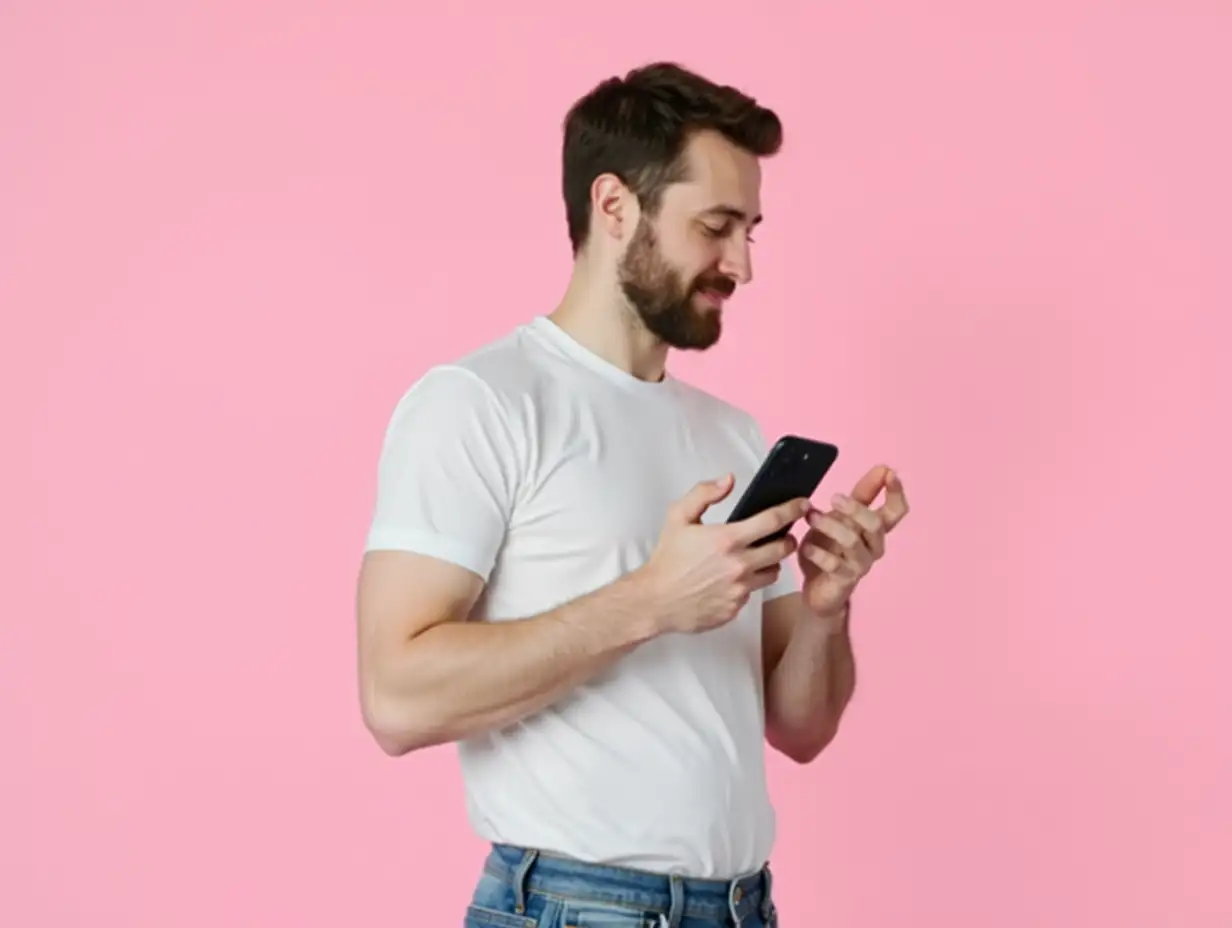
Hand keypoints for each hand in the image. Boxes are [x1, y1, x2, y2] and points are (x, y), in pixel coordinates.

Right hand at [639, 474, 808, 634]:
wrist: (654, 601)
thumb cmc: (666, 559)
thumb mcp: (678, 516)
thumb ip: (704, 493)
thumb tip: (729, 480)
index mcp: (727, 539)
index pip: (773, 520)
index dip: (793, 509)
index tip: (802, 504)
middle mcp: (738, 565)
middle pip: (783, 549)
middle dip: (788, 539)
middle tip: (783, 535)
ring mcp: (739, 590)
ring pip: (772, 573)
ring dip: (771, 563)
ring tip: (757, 557)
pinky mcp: (736, 608)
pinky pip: (753, 593)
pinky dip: (748, 584)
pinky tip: (732, 579)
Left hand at [798, 465, 908, 619]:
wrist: (817, 589)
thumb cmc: (832, 548)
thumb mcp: (842, 517)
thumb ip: (860, 495)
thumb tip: (882, 468)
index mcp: (875, 530)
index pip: (897, 511)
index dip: (896, 492)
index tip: (889, 472)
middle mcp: (874, 546)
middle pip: (876, 524)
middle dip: (855, 508)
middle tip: (833, 497)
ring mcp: (861, 565)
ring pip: (853, 541)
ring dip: (830, 526)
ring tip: (810, 517)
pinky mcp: (845, 581)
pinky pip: (834, 564)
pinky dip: (818, 553)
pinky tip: (806, 547)